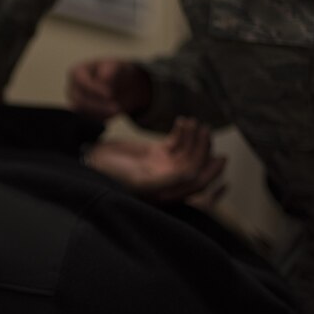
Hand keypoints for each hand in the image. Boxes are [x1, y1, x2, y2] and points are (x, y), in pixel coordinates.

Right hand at [66, 58, 151, 120]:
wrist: (120, 85)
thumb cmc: (115, 71)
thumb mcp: (116, 66)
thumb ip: (110, 70)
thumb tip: (103, 79)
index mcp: (77, 72)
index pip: (81, 82)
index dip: (94, 89)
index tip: (110, 94)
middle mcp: (72, 88)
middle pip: (79, 100)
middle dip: (98, 105)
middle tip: (117, 107)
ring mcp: (76, 103)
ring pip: (83, 113)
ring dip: (101, 113)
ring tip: (117, 110)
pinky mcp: (83, 115)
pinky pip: (88, 120)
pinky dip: (100, 119)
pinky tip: (112, 114)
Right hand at [85, 117, 225, 200]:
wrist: (91, 161)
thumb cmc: (111, 176)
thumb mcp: (140, 180)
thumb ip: (167, 180)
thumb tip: (193, 175)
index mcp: (167, 193)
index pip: (198, 185)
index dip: (213, 174)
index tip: (222, 159)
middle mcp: (169, 181)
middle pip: (196, 165)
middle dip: (204, 149)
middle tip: (206, 131)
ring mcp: (163, 165)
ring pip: (189, 151)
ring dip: (195, 136)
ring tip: (194, 122)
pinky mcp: (156, 151)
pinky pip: (177, 141)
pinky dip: (183, 131)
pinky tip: (183, 121)